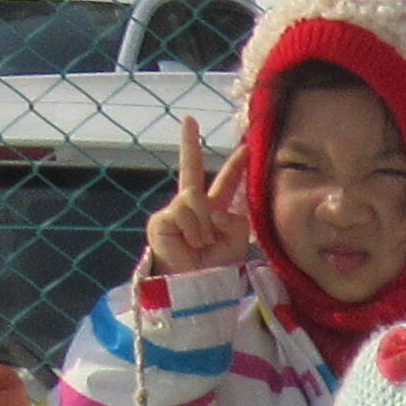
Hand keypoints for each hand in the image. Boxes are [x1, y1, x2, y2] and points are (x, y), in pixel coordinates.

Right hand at [146, 116, 250, 278]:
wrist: (197, 286)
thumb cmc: (217, 267)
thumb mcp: (238, 241)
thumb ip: (235, 219)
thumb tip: (214, 209)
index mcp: (215, 211)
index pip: (227, 184)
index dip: (235, 166)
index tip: (244, 148)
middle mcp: (193, 207)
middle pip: (191, 169)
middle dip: (189, 143)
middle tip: (189, 119)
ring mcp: (175, 211)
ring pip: (196, 199)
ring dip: (205, 227)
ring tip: (202, 245)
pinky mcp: (161, 220)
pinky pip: (184, 213)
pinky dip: (193, 231)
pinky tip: (190, 244)